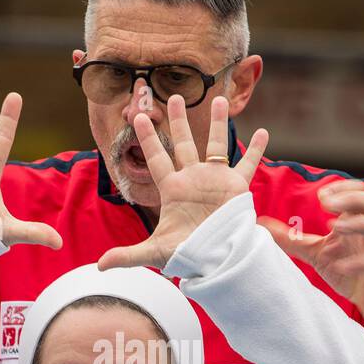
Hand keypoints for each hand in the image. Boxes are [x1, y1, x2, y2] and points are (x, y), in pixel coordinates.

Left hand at [97, 95, 267, 269]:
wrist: (215, 260)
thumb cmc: (186, 255)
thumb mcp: (155, 252)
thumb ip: (128, 255)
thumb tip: (99, 266)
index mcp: (172, 189)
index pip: (156, 157)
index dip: (147, 138)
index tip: (138, 117)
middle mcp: (193, 179)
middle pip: (184, 143)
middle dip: (179, 121)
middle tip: (175, 97)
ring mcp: (215, 180)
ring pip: (216, 145)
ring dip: (218, 123)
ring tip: (219, 99)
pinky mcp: (236, 187)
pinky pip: (247, 164)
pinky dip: (256, 150)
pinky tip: (264, 132)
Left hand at [258, 179, 363, 328]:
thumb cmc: (350, 273)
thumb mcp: (316, 253)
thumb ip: (293, 239)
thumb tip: (262, 224)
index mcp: (358, 223)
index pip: (359, 193)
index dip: (343, 189)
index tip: (321, 195)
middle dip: (351, 199)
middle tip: (326, 204)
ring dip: (357, 224)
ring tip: (334, 228)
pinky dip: (360, 262)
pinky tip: (341, 266)